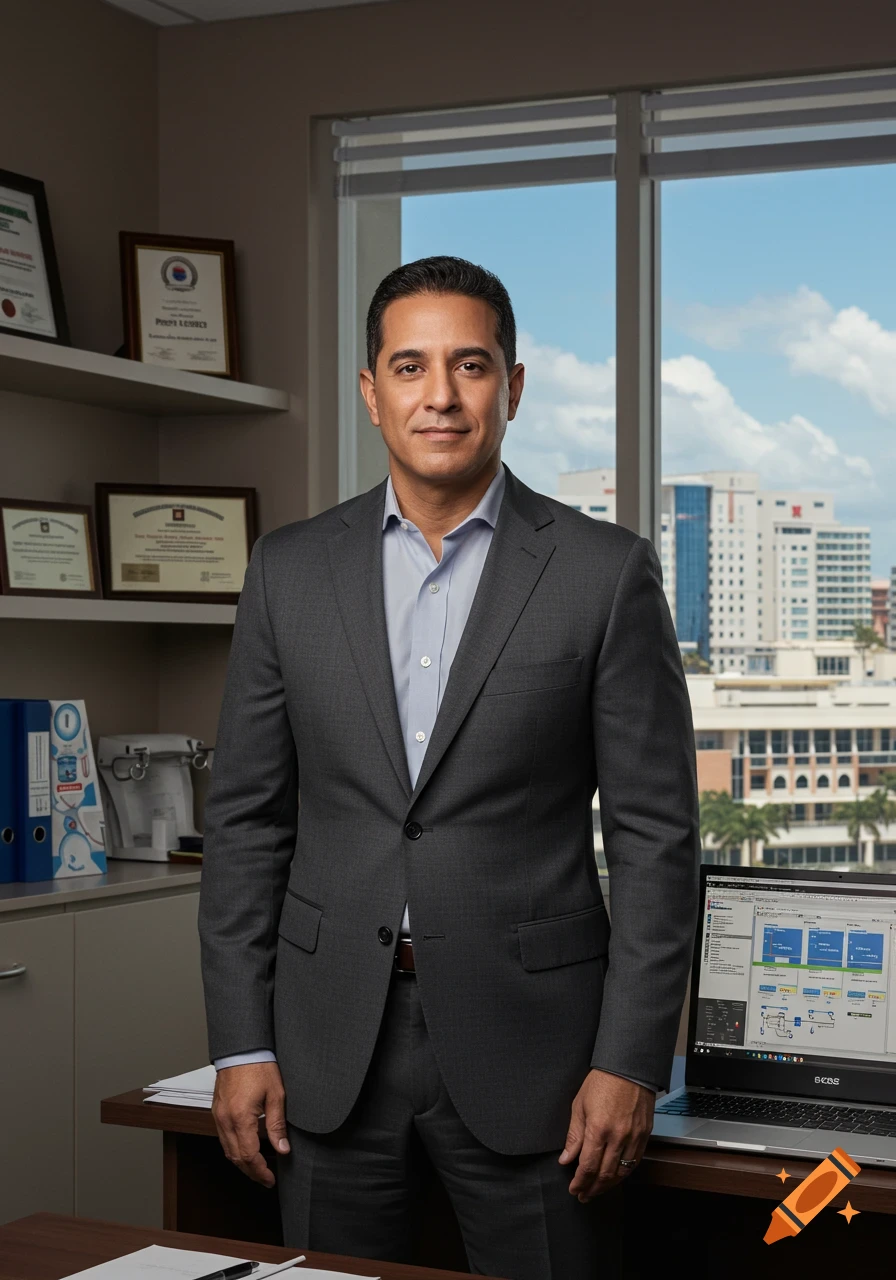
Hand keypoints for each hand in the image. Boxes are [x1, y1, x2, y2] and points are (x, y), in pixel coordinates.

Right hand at [211, 1061, 289, 1187]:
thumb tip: (283, 1149)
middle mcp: (225, 1120)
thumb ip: (277, 1125)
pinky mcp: (217, 1111)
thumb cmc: (259, 1066)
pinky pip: (223, 1138)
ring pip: (227, 1150)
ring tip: (257, 1168)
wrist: (241, 1048)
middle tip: (266, 1179)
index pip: (248, 1156)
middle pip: (235, 1158)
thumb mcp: (276, 1095)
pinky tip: (245, 1149)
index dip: (260, 1171)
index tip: (270, 1179)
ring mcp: (218, 1116)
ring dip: (241, 1163)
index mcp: (241, 1118)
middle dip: (251, 1172)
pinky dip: (234, 1149)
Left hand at [558, 1069, 653, 1200]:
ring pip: (622, 1173)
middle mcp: (618, 1137)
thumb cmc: (601, 1082)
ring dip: (608, 1186)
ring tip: (597, 1190)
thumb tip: (565, 1159)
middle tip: (583, 1195)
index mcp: (598, 1129)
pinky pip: (635, 1162)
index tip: (573, 1189)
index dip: (579, 1182)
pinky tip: (615, 1178)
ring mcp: (634, 1138)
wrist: (628, 1068)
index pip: (587, 1166)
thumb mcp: (579, 1105)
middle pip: (605, 1174)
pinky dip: (624, 1174)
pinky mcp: (645, 1135)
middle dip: (592, 1188)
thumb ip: (574, 1136)